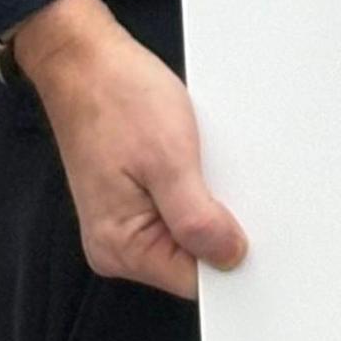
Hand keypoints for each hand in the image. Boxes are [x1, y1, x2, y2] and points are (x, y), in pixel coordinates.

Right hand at [10, 0, 246, 299]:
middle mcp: (118, 244)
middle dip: (221, 226)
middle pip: (192, 259)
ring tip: (210, 161)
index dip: (230, 257)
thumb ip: (197, 219)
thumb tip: (230, 259)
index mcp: (122, 246)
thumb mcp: (169, 159)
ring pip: (189, 231)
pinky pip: (178, 208)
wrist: (83, 59)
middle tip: (233, 181)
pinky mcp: (133, 198)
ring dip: (210, 202)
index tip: (257, 229)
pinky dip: (197, 188)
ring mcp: (124, 221)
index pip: (194, 281)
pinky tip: (199, 159)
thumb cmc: (118, 98)